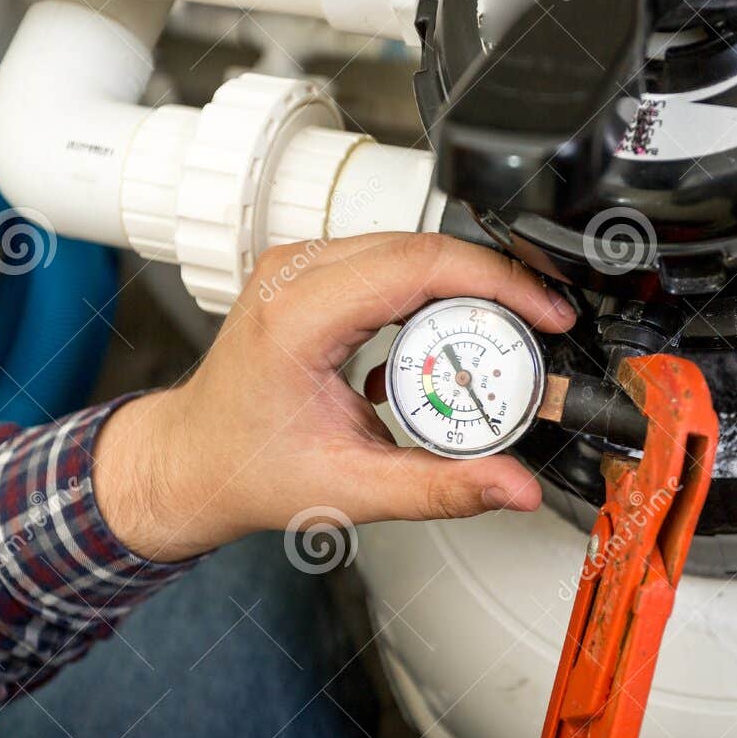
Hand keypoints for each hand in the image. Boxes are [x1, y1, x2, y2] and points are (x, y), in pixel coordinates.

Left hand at [93, 234, 575, 561]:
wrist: (192, 461)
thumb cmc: (247, 469)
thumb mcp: (352, 491)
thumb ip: (442, 489)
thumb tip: (514, 487)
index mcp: (297, 317)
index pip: (419, 264)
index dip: (497, 281)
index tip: (544, 312)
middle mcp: (293, 275)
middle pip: (422, 246)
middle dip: (494, 283)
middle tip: (539, 329)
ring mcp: (298, 266)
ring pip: (410, 246)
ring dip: (465, 285)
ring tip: (502, 338)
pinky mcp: (308, 272)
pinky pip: (389, 260)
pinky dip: (431, 291)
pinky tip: (443, 341)